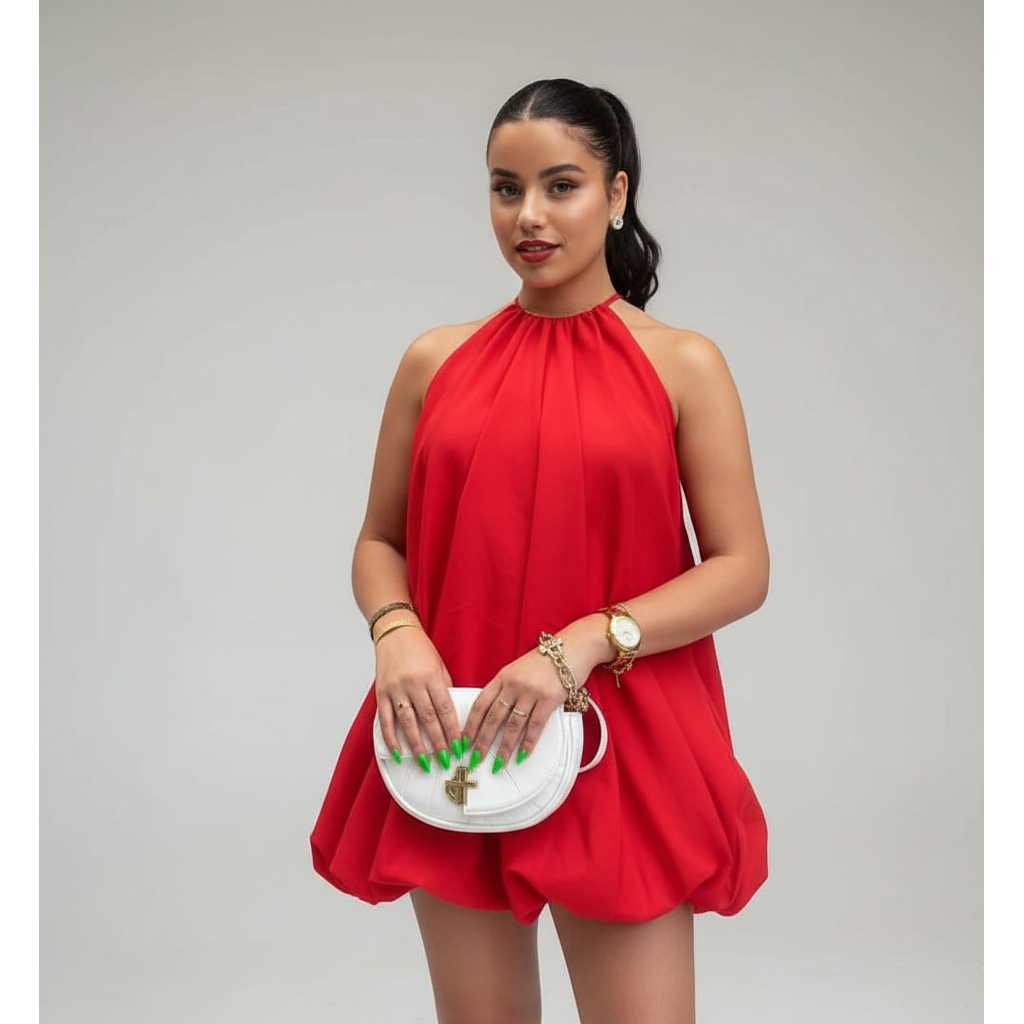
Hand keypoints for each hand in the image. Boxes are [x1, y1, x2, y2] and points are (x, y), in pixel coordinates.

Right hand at [374, 625, 462, 773]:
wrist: (395, 632)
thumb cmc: (419, 648)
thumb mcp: (438, 665)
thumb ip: (444, 689)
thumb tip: (450, 715)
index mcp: (431, 676)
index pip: (445, 709)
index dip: (452, 730)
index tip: (458, 746)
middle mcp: (413, 684)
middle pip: (428, 719)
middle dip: (438, 742)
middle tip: (445, 759)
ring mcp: (396, 689)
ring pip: (407, 723)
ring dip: (417, 745)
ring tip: (425, 761)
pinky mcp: (382, 693)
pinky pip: (386, 720)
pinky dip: (391, 738)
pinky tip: (397, 752)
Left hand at [462, 615, 608, 772]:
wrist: (571, 648)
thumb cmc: (545, 660)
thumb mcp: (518, 669)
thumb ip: (505, 688)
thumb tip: (493, 714)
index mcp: (502, 677)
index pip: (480, 704)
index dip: (470, 725)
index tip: (463, 741)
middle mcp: (513, 684)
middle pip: (493, 718)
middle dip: (482, 742)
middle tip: (475, 759)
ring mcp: (530, 692)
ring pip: (513, 726)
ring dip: (504, 748)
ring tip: (498, 764)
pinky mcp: (549, 699)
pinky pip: (535, 726)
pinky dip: (528, 743)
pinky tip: (522, 755)